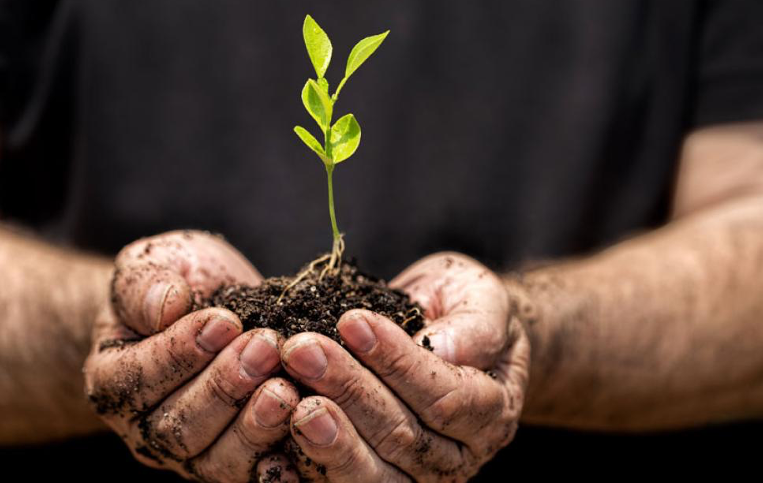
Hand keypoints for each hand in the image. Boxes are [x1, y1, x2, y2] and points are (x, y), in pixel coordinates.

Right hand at [83, 231, 299, 481]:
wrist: (211, 304)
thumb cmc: (177, 281)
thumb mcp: (152, 264)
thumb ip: (144, 284)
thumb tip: (165, 304)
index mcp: (114, 382)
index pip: (138, 380)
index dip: (181, 352)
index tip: (225, 320)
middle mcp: (147, 430)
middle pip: (179, 429)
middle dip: (225, 387)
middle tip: (265, 347)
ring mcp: (195, 455)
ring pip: (218, 461)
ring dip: (255, 425)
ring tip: (287, 387)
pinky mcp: (240, 463)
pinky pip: (258, 476)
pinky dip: (281, 464)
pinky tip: (306, 438)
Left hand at [280, 252, 528, 480]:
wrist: (447, 335)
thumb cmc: (460, 311)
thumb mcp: (480, 298)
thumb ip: (474, 324)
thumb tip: (445, 347)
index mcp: (489, 413)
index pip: (446, 398)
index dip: (398, 363)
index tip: (352, 322)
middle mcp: (455, 459)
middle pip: (402, 437)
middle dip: (348, 390)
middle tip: (301, 349)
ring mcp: (412, 479)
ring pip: (371, 474)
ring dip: (326, 436)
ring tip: (289, 399)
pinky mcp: (370, 481)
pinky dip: (302, 473)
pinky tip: (272, 452)